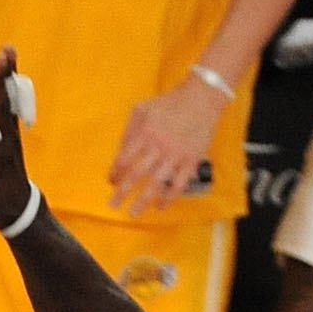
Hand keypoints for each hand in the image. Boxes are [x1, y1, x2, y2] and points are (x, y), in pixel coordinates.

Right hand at [0, 48, 36, 233]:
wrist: (19, 212)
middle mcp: (5, 141)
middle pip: (3, 105)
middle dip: (2, 78)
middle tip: (4, 53)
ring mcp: (9, 136)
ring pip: (8, 101)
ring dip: (7, 76)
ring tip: (7, 51)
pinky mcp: (9, 134)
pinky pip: (9, 107)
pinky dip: (9, 86)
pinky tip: (7, 69)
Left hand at [109, 75, 223, 215]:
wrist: (201, 99)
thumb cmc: (169, 103)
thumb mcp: (142, 109)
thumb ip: (129, 130)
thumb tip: (120, 151)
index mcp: (145, 133)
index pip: (124, 158)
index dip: (115, 173)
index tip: (111, 182)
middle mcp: (158, 145)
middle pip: (136, 174)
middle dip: (122, 192)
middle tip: (113, 205)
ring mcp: (175, 154)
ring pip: (155, 183)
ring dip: (142, 200)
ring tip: (133, 213)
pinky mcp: (191, 160)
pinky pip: (179, 184)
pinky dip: (169, 198)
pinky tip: (160, 206)